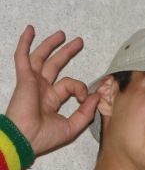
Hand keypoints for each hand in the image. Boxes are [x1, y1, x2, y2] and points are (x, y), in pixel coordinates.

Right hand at [5, 26, 99, 155]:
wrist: (25, 139)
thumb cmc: (45, 137)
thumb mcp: (72, 126)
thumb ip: (85, 112)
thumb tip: (97, 96)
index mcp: (52, 100)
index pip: (71, 86)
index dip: (81, 88)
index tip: (85, 98)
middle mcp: (42, 89)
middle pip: (56, 65)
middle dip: (67, 53)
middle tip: (79, 42)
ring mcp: (32, 83)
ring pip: (41, 58)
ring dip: (51, 45)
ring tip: (62, 34)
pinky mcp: (25, 79)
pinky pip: (22, 57)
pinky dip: (25, 43)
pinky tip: (30, 30)